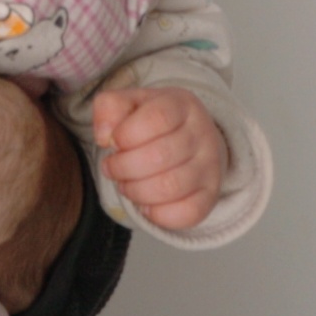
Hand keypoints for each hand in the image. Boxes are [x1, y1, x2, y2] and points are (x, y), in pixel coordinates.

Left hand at [93, 86, 224, 229]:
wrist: (189, 137)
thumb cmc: (150, 119)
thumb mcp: (128, 102)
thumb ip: (109, 108)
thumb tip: (104, 137)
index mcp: (182, 105)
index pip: (157, 117)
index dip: (126, 134)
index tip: (113, 142)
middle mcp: (203, 135)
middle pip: (159, 156)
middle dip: (122, 166)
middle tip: (110, 167)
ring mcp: (211, 167)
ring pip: (170, 187)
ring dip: (135, 190)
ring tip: (124, 183)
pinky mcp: (210, 196)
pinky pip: (187, 214)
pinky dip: (157, 214)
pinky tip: (144, 202)